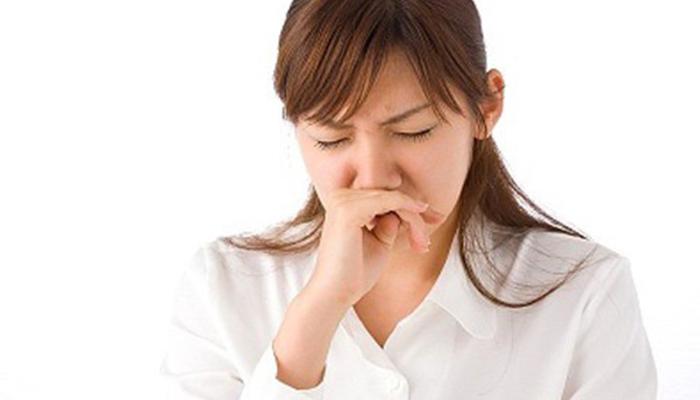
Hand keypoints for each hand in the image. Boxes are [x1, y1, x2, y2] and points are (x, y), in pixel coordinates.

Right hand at [306, 188, 445, 306]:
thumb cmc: (355, 272)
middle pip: (390, 196)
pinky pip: (390, 201)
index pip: (384, 197)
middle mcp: (341, 196)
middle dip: (416, 214)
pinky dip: (408, 210)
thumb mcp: (380, 241)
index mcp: (344, 202)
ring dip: (414, 219)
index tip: (434, 218)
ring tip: (422, 243)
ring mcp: (343, 201)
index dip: (410, 207)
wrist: (336, 294)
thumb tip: (405, 211)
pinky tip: (420, 222)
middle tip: (432, 232)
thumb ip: (390, 223)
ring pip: (393, 198)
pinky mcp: (349, 210)